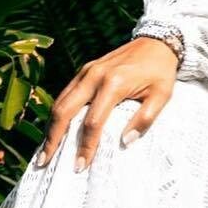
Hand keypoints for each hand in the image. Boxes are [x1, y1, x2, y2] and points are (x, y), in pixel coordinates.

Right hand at [36, 36, 179, 173]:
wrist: (156, 42)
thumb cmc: (160, 71)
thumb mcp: (162, 95)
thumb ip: (145, 119)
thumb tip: (126, 142)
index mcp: (114, 84)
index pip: (93, 122)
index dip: (86, 146)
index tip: (81, 165)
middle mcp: (93, 76)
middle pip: (64, 111)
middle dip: (53, 139)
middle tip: (45, 162)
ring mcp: (86, 72)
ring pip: (59, 102)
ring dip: (50, 127)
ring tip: (45, 150)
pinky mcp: (84, 71)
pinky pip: (65, 94)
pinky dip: (57, 114)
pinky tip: (55, 129)